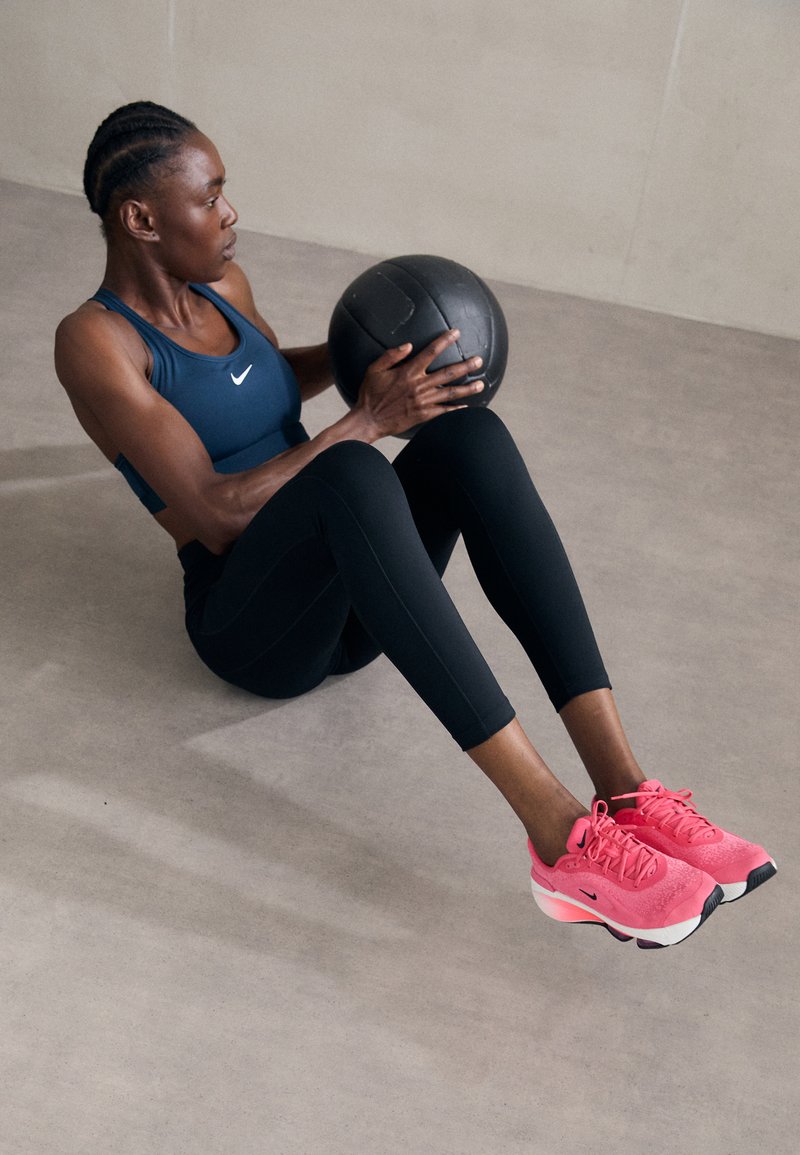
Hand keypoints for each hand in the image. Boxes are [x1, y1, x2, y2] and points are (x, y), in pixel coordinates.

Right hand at [355, 329, 484, 437]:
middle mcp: (419, 386)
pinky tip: (466, 407)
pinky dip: (455, 409)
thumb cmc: (370, 394)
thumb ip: (391, 355)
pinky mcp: (423, 415)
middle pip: (448, 373)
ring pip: (450, 393)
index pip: (431, 352)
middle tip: (479, 361)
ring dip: (467, 389)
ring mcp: (423, 401)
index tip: (456, 333)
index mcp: (408, 372)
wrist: (369, 420)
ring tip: (481, 384)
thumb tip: (408, 345)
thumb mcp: (374, 369)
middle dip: (466, 366)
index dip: (445, 341)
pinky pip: (443, 411)